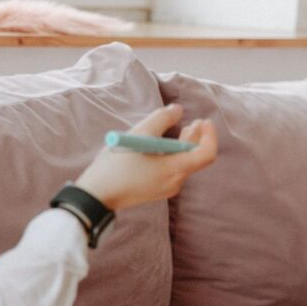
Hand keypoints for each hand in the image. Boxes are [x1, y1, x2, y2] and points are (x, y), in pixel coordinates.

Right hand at [75, 104, 217, 210]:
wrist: (96, 195)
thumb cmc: (117, 164)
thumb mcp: (139, 134)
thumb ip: (162, 118)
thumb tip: (178, 110)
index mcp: (174, 170)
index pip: (207, 154)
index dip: (210, 136)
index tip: (204, 121)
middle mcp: (174, 182)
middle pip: (195, 158)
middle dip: (197, 138)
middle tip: (197, 121)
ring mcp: (165, 188)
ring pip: (184, 163)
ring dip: (185, 145)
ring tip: (184, 129)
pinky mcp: (156, 190)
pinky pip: (172, 170)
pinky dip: (174, 155)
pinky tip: (164, 145)